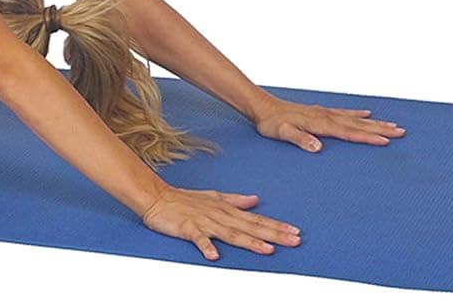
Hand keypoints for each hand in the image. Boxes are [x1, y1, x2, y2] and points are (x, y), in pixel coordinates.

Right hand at [140, 185, 301, 260]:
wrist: (156, 197)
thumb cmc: (184, 199)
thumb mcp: (213, 196)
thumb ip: (236, 200)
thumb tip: (255, 200)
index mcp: (226, 210)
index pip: (256, 219)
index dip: (276, 226)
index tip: (295, 231)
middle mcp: (219, 216)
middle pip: (250, 227)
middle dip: (273, 234)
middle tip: (294, 240)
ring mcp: (204, 222)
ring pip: (231, 233)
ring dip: (249, 241)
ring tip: (266, 249)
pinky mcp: (188, 228)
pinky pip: (198, 239)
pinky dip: (206, 246)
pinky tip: (214, 256)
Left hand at [253, 96, 406, 151]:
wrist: (262, 107)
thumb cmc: (271, 123)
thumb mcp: (281, 133)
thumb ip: (300, 139)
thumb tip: (318, 147)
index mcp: (320, 124)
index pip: (348, 132)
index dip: (367, 137)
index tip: (386, 141)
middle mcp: (326, 116)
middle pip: (358, 124)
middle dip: (380, 129)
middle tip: (401, 132)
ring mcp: (324, 113)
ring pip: (355, 118)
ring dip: (374, 122)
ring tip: (393, 125)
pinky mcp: (320, 112)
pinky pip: (344, 112)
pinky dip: (357, 113)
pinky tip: (367, 113)